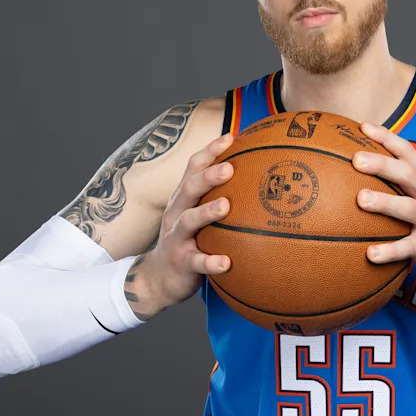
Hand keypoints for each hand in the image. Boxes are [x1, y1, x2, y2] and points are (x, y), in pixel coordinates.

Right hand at [139, 133, 235, 308]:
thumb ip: (218, 195)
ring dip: (206, 212)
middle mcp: (176, 213)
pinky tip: (226, 262)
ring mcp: (176, 238)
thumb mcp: (197, 214)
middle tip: (229, 168)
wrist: (159, 277)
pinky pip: (197, 262)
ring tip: (225, 206)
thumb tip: (256, 177)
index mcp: (183, 198)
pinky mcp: (181, 263)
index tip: (230, 138)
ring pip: (188, 221)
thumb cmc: (189, 238)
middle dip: (208, 176)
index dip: (210, 151)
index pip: (193, 167)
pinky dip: (211, 261)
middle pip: (189, 188)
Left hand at [352, 122, 415, 291]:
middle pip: (409, 175)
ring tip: (361, 200)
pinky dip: (390, 250)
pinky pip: (410, 248)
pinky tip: (370, 254)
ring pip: (410, 208)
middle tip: (356, 159)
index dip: (387, 138)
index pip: (408, 152)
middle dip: (383, 164)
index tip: (362, 127)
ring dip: (386, 202)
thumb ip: (399, 186)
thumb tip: (358, 174)